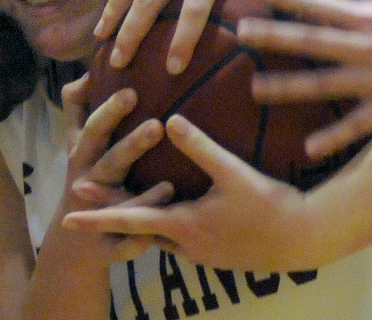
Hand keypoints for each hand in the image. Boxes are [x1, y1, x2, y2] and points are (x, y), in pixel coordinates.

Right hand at [59, 75, 174, 261]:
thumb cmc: (86, 177)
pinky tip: (164, 240)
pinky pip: (124, 244)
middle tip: (157, 127)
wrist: (73, 245)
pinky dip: (139, 240)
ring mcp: (96, 213)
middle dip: (130, 145)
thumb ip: (80, 107)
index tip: (132, 90)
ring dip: (140, 196)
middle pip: (107, 161)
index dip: (107, 110)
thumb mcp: (78, 143)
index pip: (92, 128)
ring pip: (116, 203)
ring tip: (168, 185)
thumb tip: (89, 70)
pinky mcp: (108, 245)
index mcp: (84, 154)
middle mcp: (88, 181)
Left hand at [63, 115, 312, 271]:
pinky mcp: (215, 253)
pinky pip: (179, 240)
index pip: (131, 220)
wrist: (303, 240)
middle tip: (81, 196)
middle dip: (110, 211)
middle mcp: (186, 244)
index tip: (68, 213)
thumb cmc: (269, 206)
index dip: (98, 215)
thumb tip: (169, 118)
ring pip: (158, 236)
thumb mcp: (233, 173)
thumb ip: (199, 146)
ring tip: (122, 199)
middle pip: (138, 228)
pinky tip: (170, 208)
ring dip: (139, 218)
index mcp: (184, 225)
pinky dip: (165, 224)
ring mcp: (201, 253)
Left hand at [244, 0, 371, 157]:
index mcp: (369, 15)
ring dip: (287, 88)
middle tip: (239, 33)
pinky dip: (333, 138)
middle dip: (273, 37)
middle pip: (311, 42)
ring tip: (254, 89)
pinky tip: (308, 148)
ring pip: (324, 84)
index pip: (318, 2)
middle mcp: (367, 46)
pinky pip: (356, 125)